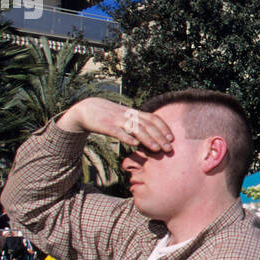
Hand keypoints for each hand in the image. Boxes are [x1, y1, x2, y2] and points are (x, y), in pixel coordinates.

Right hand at [57, 98, 174, 153]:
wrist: (87, 109)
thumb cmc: (108, 116)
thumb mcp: (124, 118)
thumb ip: (136, 124)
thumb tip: (150, 136)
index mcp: (134, 113)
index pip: (153, 118)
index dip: (164, 128)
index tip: (172, 138)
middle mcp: (128, 115)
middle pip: (148, 125)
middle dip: (160, 137)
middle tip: (169, 149)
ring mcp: (118, 120)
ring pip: (136, 129)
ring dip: (148, 139)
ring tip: (157, 149)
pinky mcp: (107, 126)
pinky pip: (118, 132)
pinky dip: (127, 137)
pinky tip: (135, 145)